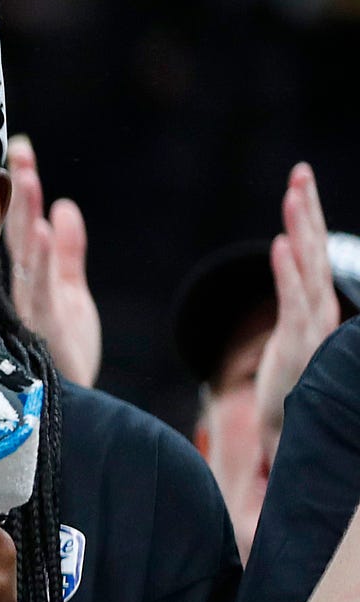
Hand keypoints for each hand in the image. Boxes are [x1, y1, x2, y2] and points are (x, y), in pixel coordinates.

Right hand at [4, 136, 100, 387]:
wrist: (73, 408)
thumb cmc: (63, 357)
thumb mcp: (70, 297)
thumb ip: (67, 253)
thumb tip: (64, 209)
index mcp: (25, 282)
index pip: (18, 228)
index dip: (19, 191)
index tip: (19, 150)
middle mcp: (21, 291)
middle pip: (17, 232)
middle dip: (18, 192)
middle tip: (18, 150)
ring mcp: (31, 307)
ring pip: (26, 252)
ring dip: (25, 214)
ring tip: (26, 175)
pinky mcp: (47, 326)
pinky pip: (43, 286)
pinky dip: (43, 258)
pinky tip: (44, 228)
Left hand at [254, 162, 340, 450]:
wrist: (293, 428)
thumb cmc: (293, 380)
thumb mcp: (296, 335)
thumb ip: (297, 303)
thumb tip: (293, 269)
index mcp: (317, 302)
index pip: (312, 251)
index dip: (308, 216)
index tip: (300, 181)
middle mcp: (319, 307)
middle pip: (314, 249)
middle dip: (307, 210)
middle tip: (300, 173)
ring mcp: (310, 324)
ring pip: (306, 268)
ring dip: (301, 230)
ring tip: (292, 196)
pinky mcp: (296, 343)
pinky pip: (293, 301)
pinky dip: (289, 272)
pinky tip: (283, 245)